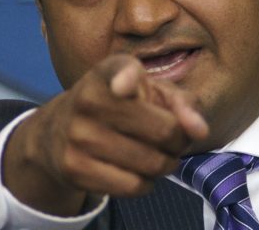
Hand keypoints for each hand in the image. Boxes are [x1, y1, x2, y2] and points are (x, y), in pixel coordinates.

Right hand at [2, 54, 208, 215]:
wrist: (58, 132)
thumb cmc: (120, 106)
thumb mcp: (150, 92)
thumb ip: (183, 103)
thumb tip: (200, 130)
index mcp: (108, 71)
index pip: (120, 71)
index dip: (126, 79)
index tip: (123, 87)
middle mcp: (88, 99)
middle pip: (164, 131)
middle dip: (179, 142)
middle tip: (171, 140)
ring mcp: (78, 136)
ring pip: (152, 164)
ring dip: (166, 165)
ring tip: (156, 155)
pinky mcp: (74, 168)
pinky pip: (134, 186)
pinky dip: (147, 183)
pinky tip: (138, 172)